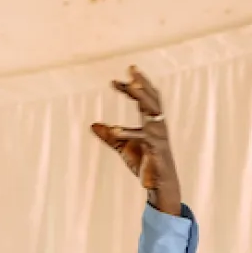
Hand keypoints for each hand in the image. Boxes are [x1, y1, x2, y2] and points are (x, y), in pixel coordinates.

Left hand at [91, 66, 182, 216]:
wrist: (159, 183)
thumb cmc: (145, 163)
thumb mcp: (123, 147)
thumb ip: (109, 136)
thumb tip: (93, 124)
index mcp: (151, 122)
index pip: (144, 99)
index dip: (132, 87)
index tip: (116, 80)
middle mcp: (157, 125)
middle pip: (151, 98)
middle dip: (142, 83)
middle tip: (131, 69)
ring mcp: (158, 135)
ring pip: (152, 110)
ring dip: (142, 97)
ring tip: (130, 86)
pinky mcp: (155, 148)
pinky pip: (142, 136)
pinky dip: (127, 133)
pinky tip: (112, 130)